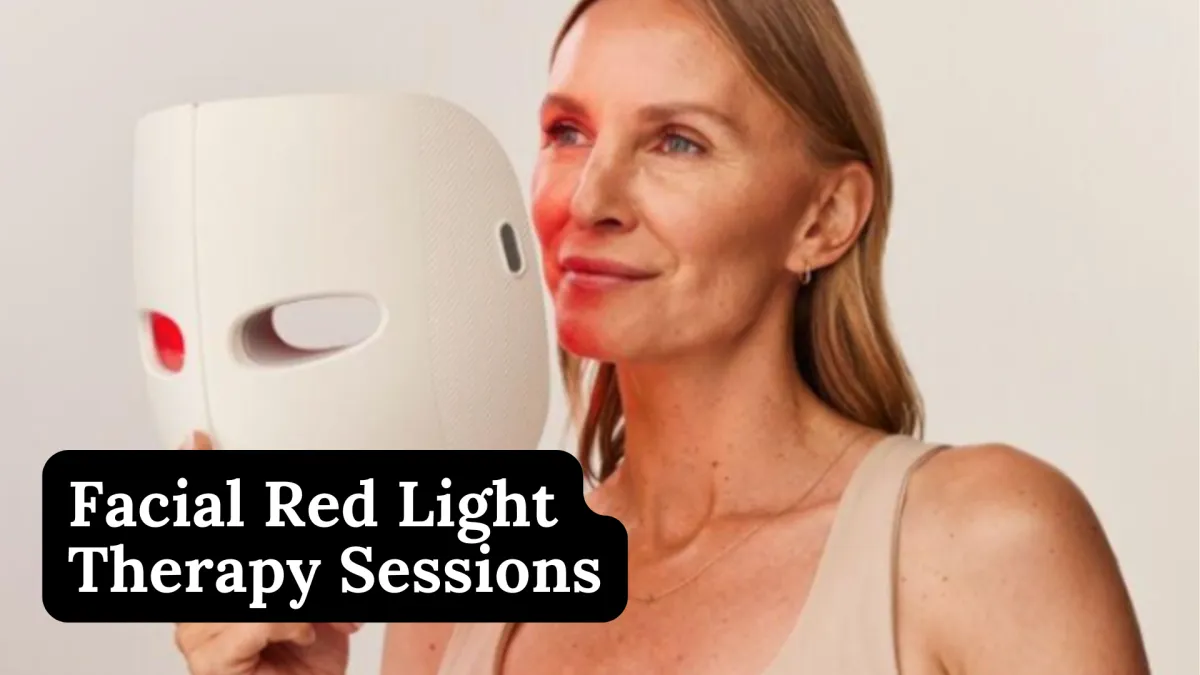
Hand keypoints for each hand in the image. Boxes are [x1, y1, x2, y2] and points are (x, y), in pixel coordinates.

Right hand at [174, 433, 362, 673]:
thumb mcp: (313, 598)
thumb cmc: (307, 663)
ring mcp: (197, 635)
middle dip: (291, 570)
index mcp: (212, 587)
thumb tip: (318, 499)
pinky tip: (302, 638)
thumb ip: (297, 563)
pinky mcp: (211, 662)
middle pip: (237, 550)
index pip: (199, 525)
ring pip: (257, 584)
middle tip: (317, 597)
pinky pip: (261, 617)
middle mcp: (196, 609)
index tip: (199, 441)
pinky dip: (295, 624)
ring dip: (304, 602)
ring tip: (320, 620)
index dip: (195, 476)